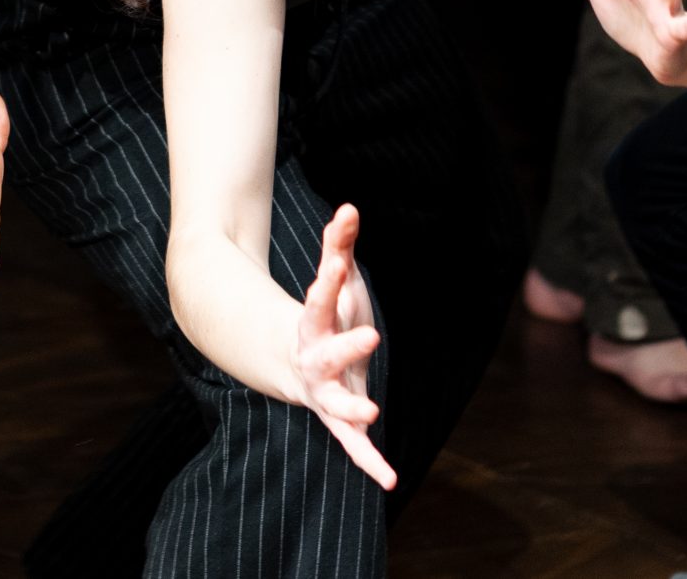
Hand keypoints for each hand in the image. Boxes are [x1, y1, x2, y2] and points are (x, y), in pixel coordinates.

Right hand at [294, 203, 394, 488]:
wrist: (296, 363)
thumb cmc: (324, 316)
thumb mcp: (334, 280)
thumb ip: (338, 245)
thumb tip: (349, 207)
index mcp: (312, 325)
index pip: (319, 302)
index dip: (327, 283)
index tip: (336, 264)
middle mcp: (314, 363)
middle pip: (327, 354)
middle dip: (347, 347)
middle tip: (372, 336)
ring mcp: (325, 394)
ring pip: (335, 406)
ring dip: (352, 410)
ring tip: (372, 411)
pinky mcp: (342, 419)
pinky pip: (354, 444)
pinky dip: (369, 461)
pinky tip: (390, 480)